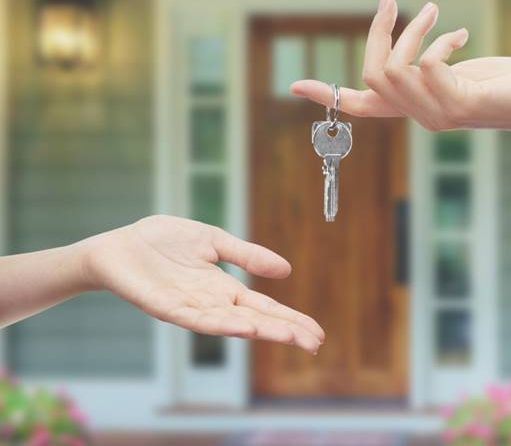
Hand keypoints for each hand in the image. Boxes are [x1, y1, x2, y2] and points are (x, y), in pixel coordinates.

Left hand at [78, 215, 323, 353]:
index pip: (264, 307)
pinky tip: (244, 326)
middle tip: (314, 343)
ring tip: (288, 336)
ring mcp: (191, 308)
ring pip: (231, 324)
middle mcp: (212, 303)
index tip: (316, 332)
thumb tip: (286, 270)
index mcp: (224, 288)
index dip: (289, 319)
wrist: (120, 246)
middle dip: (284, 331)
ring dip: (260, 331)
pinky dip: (222, 324)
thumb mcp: (214, 241)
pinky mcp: (167, 307)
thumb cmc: (163, 242)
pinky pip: (198, 319)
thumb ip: (246, 255)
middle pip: (255, 320)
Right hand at [290, 0, 510, 140]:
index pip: (361, 106)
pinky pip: (429, 68)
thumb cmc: (500, 84)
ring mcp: (437, 116)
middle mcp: (419, 116)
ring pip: (396, 70)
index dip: (327, 94)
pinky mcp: (460, 107)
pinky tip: (463, 36)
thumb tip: (406, 53)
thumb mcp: (454, 73)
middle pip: (372, 75)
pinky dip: (441, 43)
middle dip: (378, 34)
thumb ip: (425, 68)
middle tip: (388, 3)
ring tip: (432, 12)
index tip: (294, 87)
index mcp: (412, 107)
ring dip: (412, 33)